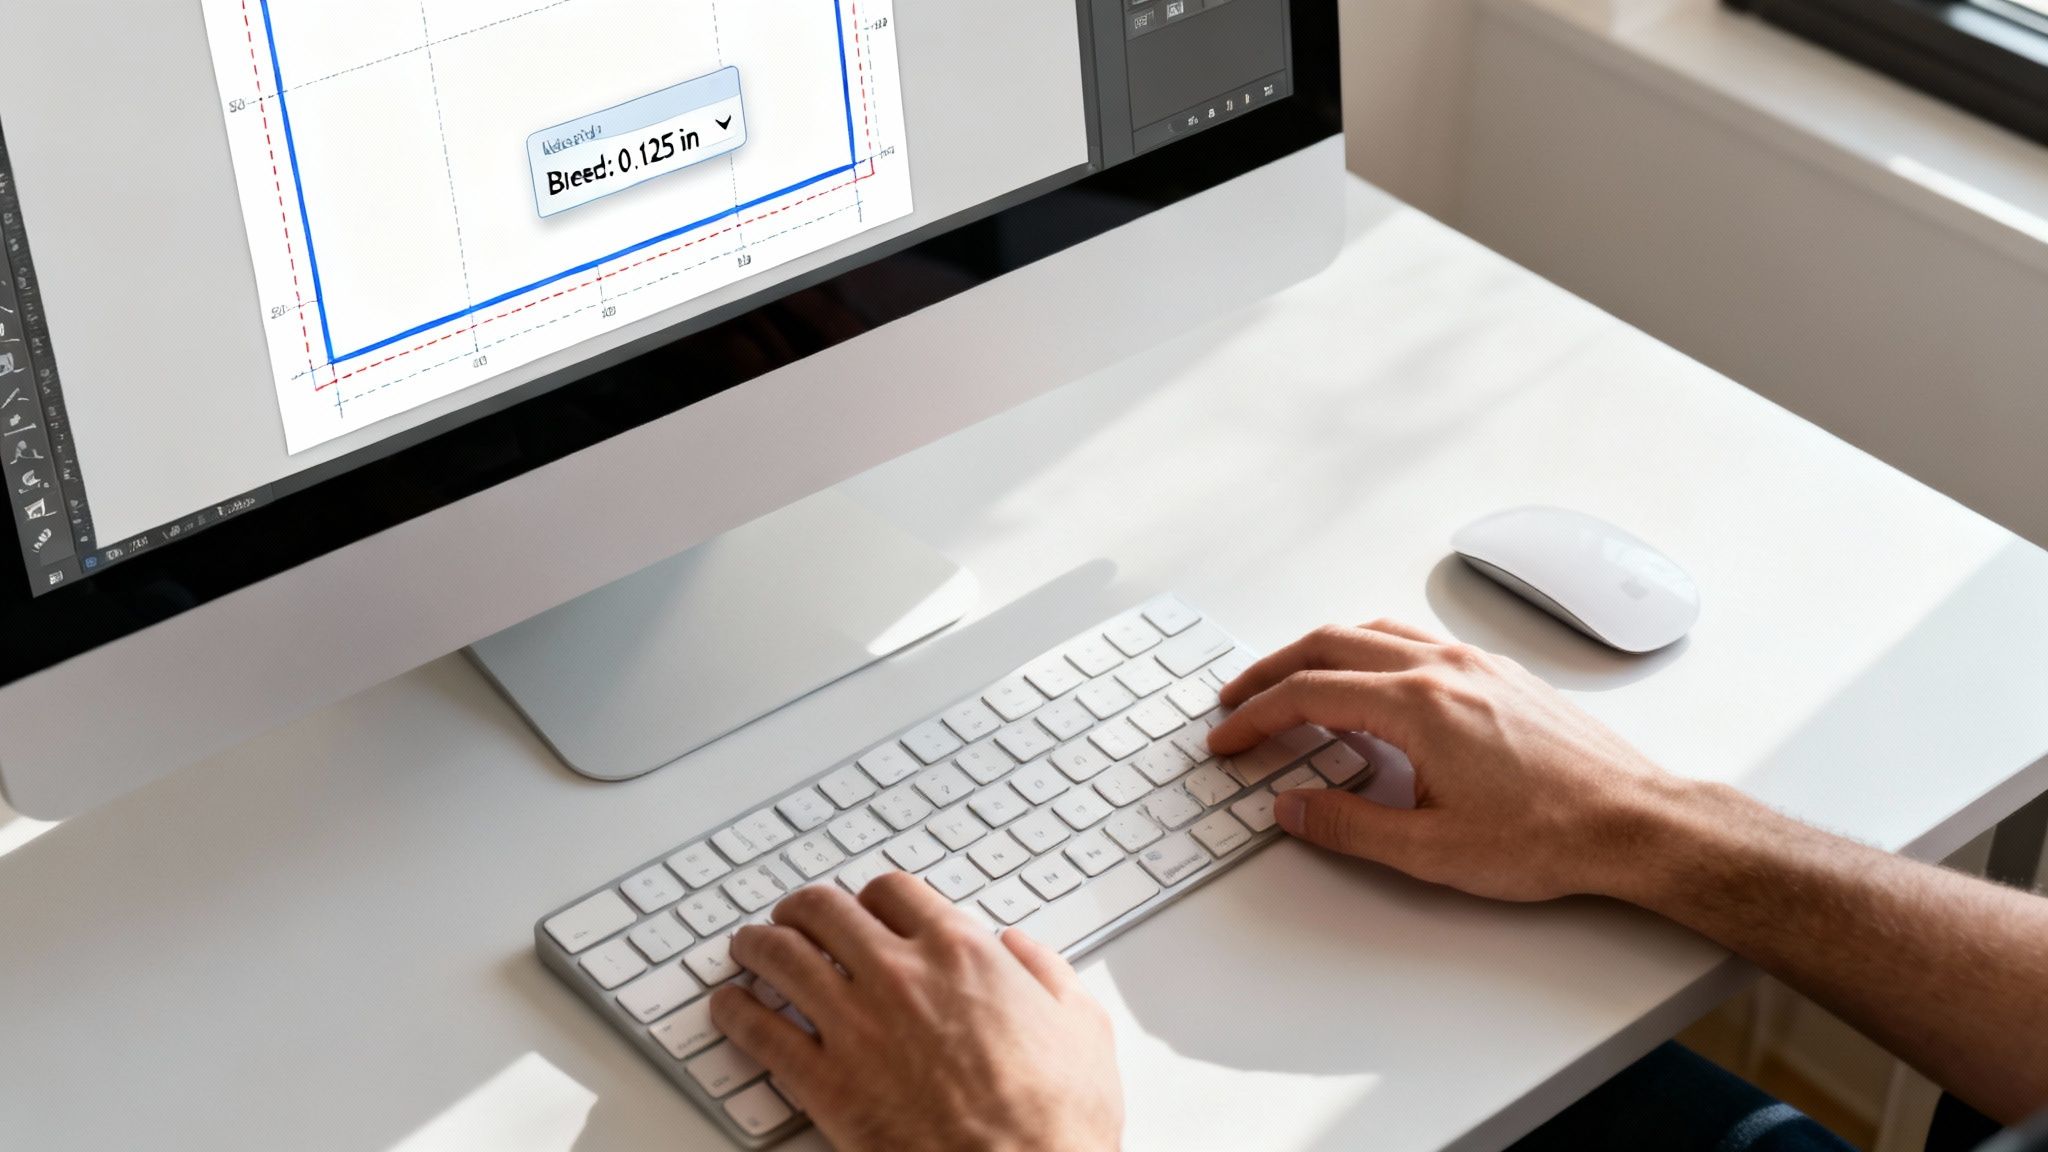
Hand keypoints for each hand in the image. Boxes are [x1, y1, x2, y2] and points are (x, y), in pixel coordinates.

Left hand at [708, 873, 1123, 1151]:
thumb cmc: (1056, 1119)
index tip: (864, 908)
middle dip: (802, 909)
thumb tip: (1020, 949)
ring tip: (748, 948)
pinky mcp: (826, 1084)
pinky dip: (734, 1012)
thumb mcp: (1082, 1025)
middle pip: (823, 910)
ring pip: (780, 956)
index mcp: (960, 953)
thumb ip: (1047, 973)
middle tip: (793, 918)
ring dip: (756, 945)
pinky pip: (759, 1032)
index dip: (870, 896)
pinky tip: (728, 1008)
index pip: (891, 891)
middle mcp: (899, 976)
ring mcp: (856, 1027)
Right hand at [1206, 620, 1683, 903]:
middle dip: (1272, 671)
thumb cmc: (1550, 836)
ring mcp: (1476, 664)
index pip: (1309, 694)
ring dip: (1322, 652)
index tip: (1228, 738)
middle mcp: (1444, 668)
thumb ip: (1348, 825)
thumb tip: (1292, 808)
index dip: (1256, 717)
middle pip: (1331, 643)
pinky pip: (1415, 640)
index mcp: (1418, 705)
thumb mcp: (1431, 851)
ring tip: (1292, 685)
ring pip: (1375, 631)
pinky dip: (1370, 651)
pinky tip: (1370, 684)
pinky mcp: (1501, 675)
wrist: (1635, 823)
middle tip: (1237, 700)